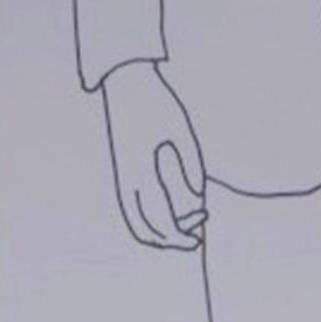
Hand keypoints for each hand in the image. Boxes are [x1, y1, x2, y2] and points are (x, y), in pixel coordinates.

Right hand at [97, 60, 207, 250]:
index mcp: (141, 172)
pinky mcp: (123, 170)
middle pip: (144, 229)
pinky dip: (150, 218)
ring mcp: (121, 176)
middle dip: (171, 240)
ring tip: (189, 221)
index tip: (199, 237)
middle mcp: (126, 179)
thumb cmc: (157, 102)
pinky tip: (173, 209)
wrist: (126, 81)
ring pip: (135, 221)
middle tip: (196, 236)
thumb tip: (198, 199)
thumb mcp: (183, 132)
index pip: (160, 220)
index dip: (180, 236)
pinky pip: (132, 206)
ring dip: (160, 230)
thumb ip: (191, 167)